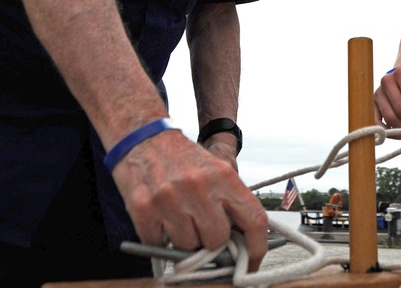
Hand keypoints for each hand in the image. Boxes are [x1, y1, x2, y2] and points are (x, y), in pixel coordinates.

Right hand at [112, 130, 267, 269]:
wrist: (144, 136)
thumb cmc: (183, 159)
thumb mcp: (216, 170)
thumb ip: (230, 203)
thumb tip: (241, 245)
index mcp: (224, 175)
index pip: (254, 219)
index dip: (257, 248)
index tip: (252, 264)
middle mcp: (199, 186)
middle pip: (217, 240)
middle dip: (210, 240)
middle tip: (200, 226)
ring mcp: (170, 198)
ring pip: (187, 245)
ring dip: (183, 238)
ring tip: (177, 215)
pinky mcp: (143, 207)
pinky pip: (158, 244)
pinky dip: (159, 237)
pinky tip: (159, 216)